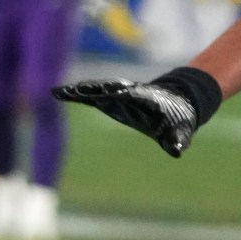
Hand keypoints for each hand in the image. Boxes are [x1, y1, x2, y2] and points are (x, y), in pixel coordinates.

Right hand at [53, 67, 218, 157]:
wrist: (178, 103)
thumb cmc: (179, 121)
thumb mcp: (181, 133)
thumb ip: (177, 141)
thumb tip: (177, 151)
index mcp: (147, 100)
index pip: (132, 96)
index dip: (120, 94)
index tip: (106, 93)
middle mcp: (130, 92)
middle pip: (108, 88)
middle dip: (93, 89)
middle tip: (74, 90)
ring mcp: (120, 94)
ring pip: (97, 90)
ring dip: (80, 90)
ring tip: (59, 92)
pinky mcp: (112, 98)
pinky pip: (92, 95)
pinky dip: (78, 94)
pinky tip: (59, 94)